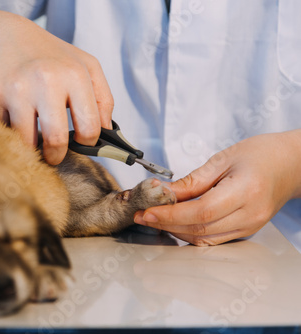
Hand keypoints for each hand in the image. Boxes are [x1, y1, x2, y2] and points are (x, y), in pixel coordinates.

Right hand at [0, 11, 113, 164]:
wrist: (7, 36)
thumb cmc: (51, 57)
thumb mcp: (87, 67)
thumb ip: (103, 100)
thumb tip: (107, 134)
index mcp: (74, 75)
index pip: (89, 128)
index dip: (86, 142)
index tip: (80, 142)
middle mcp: (46, 80)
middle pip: (55, 140)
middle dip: (56, 155)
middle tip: (54, 155)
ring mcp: (17, 88)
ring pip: (26, 142)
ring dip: (31, 145)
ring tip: (33, 135)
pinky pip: (5, 131)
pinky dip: (10, 130)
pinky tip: (14, 116)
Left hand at [134, 130, 300, 245]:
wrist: (291, 164)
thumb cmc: (261, 154)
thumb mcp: (222, 159)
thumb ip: (192, 180)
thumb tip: (163, 193)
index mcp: (245, 191)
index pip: (201, 212)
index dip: (170, 216)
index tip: (146, 212)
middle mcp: (250, 215)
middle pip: (200, 230)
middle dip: (165, 225)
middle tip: (141, 216)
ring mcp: (250, 227)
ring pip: (204, 239)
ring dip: (175, 232)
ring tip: (153, 219)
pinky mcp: (246, 231)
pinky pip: (213, 239)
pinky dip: (190, 233)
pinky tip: (174, 224)